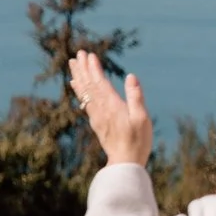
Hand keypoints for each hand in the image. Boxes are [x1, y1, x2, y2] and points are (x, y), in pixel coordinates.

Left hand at [69, 51, 152, 166]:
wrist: (124, 161)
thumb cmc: (138, 140)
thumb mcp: (142, 117)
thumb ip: (135, 96)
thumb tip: (131, 76)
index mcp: (112, 105)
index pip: (99, 82)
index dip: (93, 68)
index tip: (89, 55)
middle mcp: (100, 108)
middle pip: (89, 84)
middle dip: (83, 68)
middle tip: (78, 53)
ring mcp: (96, 115)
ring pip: (84, 91)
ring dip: (79, 76)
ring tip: (73, 64)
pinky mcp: (95, 121)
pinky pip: (84, 101)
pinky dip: (79, 89)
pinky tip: (76, 84)